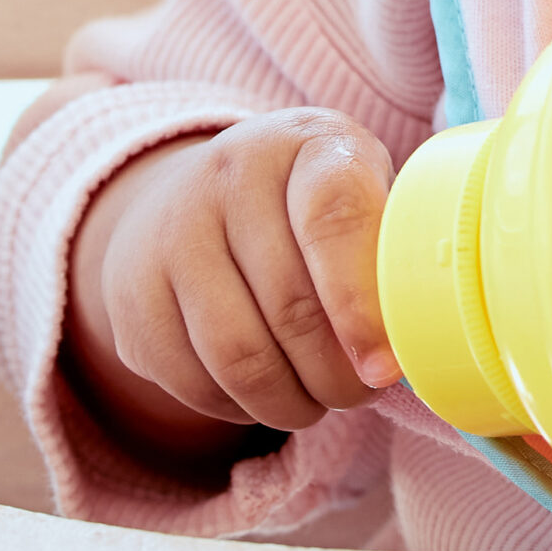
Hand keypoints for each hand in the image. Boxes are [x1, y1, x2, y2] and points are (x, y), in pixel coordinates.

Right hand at [67, 111, 398, 470]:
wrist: (197, 190)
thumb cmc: (310, 199)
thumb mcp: (360, 188)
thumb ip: (388, 246)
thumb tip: (419, 338)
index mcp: (306, 142)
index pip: (335, 217)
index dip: (361, 303)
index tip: (384, 367)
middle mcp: (228, 176)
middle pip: (289, 305)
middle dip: (335, 373)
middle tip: (362, 393)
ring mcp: (170, 234)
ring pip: (237, 356)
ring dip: (290, 401)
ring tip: (320, 401)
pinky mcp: (132, 297)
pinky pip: (194, 381)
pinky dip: (240, 408)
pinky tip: (268, 394)